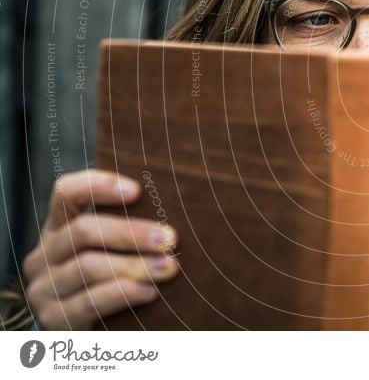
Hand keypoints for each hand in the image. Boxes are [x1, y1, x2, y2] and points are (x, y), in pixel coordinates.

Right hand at [22, 169, 178, 329]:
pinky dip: (123, 294)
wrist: (89, 331)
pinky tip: (150, 292)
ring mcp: (44, 288)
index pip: (66, 192)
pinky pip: (89, 302)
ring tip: (169, 267)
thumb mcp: (112, 247)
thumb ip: (127, 225)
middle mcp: (44, 254)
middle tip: (169, 238)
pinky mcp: (54, 319)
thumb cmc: (112, 277)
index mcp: (58, 226)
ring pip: (87, 267)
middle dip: (131, 232)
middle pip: (83, 230)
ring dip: (134, 265)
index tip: (137, 190)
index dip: (97, 186)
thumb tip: (175, 205)